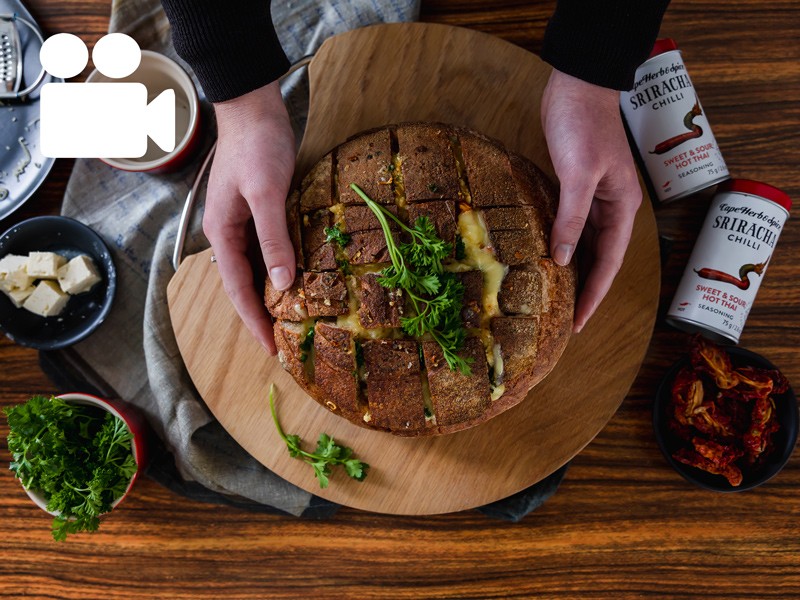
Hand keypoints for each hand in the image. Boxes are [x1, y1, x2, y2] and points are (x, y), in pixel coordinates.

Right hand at [204, 81, 295, 353]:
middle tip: (285, 345)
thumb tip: (282, 283)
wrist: (255, 106)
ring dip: (272, 296)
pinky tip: (298, 281)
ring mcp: (244, 222)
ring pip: (258, 269)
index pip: (237, 288)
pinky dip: (282, 269)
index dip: (254, 319)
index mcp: (222, 232)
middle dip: (262, 315)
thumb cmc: (257, 145)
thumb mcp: (266, 193)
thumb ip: (273, 238)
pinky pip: (270, 250)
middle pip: (245, 284)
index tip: (271, 348)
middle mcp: (230, 232)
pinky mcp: (262, 212)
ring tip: (292, 322)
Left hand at [541, 69, 641, 332]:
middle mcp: (611, 208)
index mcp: (621, 208)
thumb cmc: (583, 125)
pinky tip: (550, 259)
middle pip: (599, 259)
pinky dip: (563, 245)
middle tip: (567, 320)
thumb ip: (571, 218)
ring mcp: (594, 198)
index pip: (608, 263)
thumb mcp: (578, 174)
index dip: (594, 294)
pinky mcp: (576, 188)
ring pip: (586, 245)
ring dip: (575, 271)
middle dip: (586, 290)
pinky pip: (572, 227)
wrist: (577, 84)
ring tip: (559, 299)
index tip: (580, 322)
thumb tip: (562, 260)